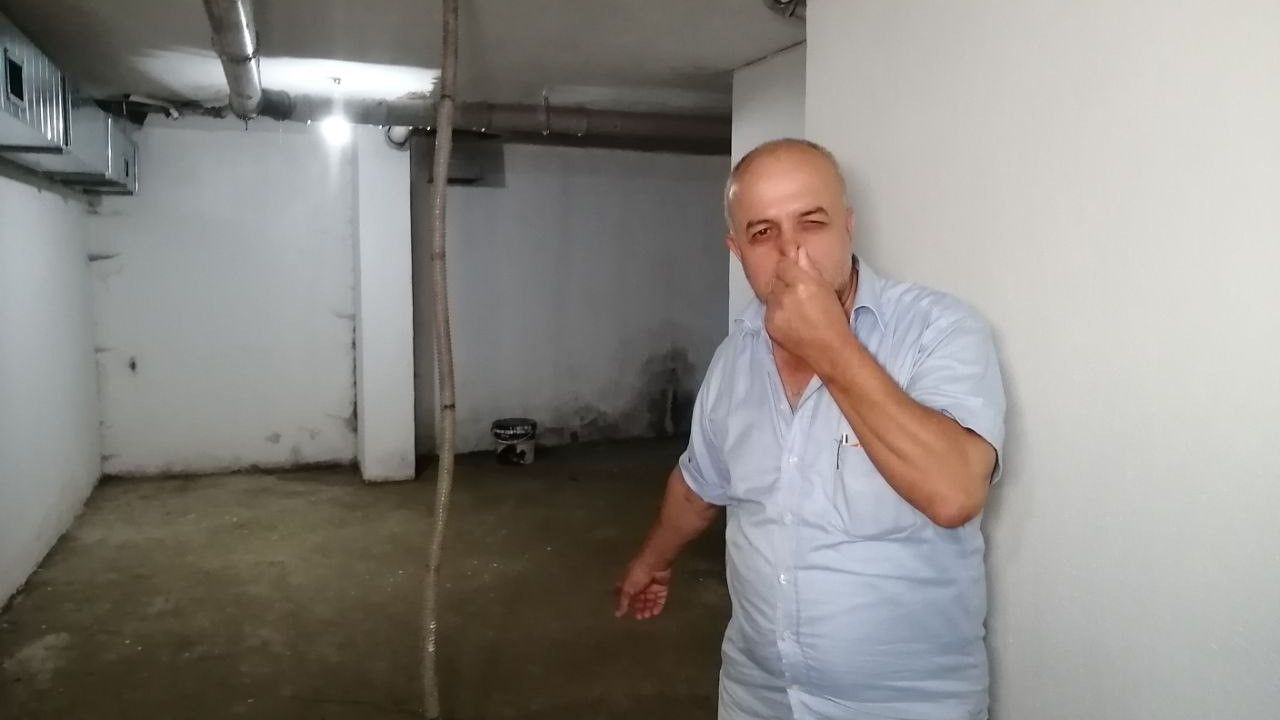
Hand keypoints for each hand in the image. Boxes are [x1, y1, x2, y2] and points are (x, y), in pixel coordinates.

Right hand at [614, 556, 672, 619]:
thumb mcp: (627, 588)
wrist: (655, 563)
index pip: (627, 597)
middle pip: (639, 601)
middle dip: (639, 609)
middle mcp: (640, 586)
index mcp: (629, 584)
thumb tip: (617, 614)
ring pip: (650, 601)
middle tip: (640, 617)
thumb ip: (623, 602)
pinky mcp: (661, 588)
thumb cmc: (637, 574)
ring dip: (648, 609)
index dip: (628, 605)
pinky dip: (657, 606)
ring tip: (647, 615)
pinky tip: (655, 612)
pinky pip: (660, 599)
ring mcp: (651, 587)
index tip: (629, 613)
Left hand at [765, 248, 850, 367]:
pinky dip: (776, 312)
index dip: (788, 268)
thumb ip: (808, 267)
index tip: (793, 272)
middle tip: (799, 295)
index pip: (782, 264)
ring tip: (796, 309)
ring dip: (779, 298)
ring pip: (770, 295)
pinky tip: (791, 319)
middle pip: (775, 279)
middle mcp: (785, 296)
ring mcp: (775, 311)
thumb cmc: (832, 319)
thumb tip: (798, 250)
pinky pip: (768, 310)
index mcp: (802, 284)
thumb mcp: (825, 288)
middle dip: (784, 283)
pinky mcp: (769, 324)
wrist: (828, 349)